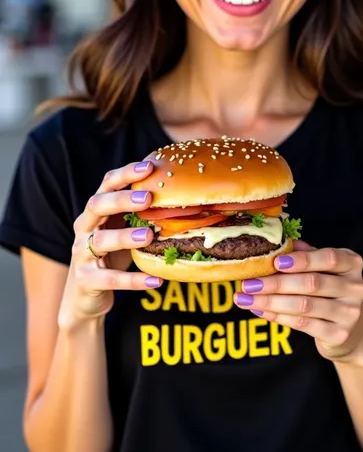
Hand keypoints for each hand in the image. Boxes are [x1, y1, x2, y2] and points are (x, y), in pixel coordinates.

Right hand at [58, 159, 161, 328]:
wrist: (85, 296)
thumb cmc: (111, 255)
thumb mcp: (123, 229)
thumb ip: (140, 213)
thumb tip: (180, 192)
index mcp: (95, 210)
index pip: (107, 184)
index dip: (126, 174)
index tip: (149, 166)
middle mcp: (84, 227)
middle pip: (97, 205)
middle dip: (122, 199)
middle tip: (148, 198)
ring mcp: (82, 253)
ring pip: (100, 241)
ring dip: (124, 237)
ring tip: (149, 236)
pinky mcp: (86, 280)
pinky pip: (110, 280)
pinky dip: (134, 281)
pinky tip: (156, 281)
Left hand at [234, 241, 362, 367]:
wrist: (349, 330)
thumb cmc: (328, 290)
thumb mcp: (321, 268)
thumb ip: (304, 255)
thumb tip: (276, 243)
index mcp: (352, 263)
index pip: (329, 258)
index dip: (302, 260)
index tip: (275, 261)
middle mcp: (356, 287)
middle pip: (312, 283)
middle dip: (276, 283)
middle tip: (248, 283)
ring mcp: (349, 313)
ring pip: (304, 305)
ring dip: (270, 301)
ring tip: (245, 298)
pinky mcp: (339, 334)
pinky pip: (303, 324)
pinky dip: (278, 316)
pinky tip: (260, 310)